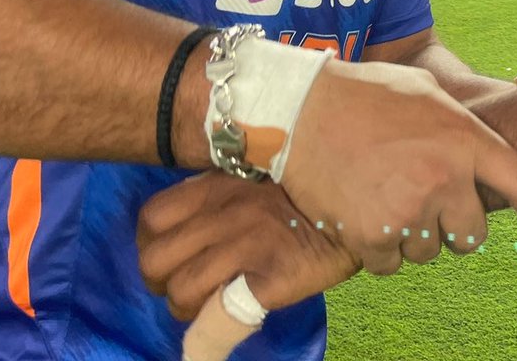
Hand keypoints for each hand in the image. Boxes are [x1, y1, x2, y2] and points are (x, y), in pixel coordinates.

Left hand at [137, 171, 358, 320]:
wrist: (364, 194)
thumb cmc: (308, 186)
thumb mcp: (258, 173)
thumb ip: (221, 193)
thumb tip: (188, 219)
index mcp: (218, 185)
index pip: (152, 219)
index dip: (153, 243)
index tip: (171, 255)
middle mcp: (224, 213)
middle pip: (155, 260)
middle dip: (163, 282)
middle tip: (187, 286)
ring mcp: (247, 245)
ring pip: (181, 293)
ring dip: (188, 309)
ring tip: (208, 306)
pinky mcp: (270, 279)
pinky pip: (218, 321)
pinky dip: (207, 342)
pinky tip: (211, 347)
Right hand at [280, 60, 516, 275]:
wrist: (301, 109)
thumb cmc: (365, 93)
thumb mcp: (426, 90)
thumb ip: (462, 123)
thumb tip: (492, 149)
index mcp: (463, 139)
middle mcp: (443, 178)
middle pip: (472, 235)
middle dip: (454, 225)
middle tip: (427, 201)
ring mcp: (408, 211)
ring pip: (430, 251)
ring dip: (414, 235)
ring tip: (386, 195)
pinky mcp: (373, 237)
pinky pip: (391, 264)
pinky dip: (380, 247)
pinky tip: (364, 211)